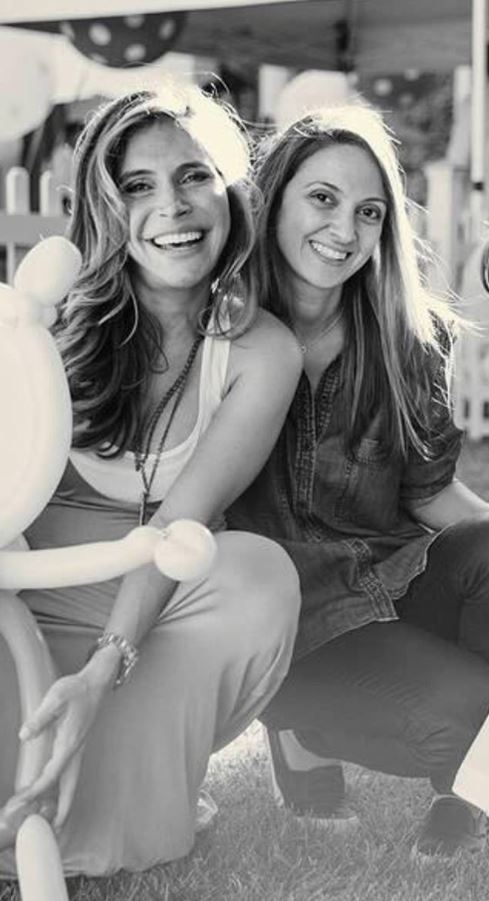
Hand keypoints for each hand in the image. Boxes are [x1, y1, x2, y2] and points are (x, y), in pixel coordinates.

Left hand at [12, 658, 113, 829]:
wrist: (97, 682)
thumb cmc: (77, 689)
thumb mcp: (57, 697)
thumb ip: (41, 717)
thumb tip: (24, 735)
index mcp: (70, 743)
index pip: (51, 775)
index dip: (35, 790)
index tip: (21, 801)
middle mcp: (76, 751)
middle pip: (69, 788)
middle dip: (61, 812)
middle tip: (52, 832)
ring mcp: (78, 750)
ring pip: (72, 783)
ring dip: (64, 803)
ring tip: (55, 823)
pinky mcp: (77, 746)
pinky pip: (71, 774)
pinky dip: (64, 789)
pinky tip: (56, 792)